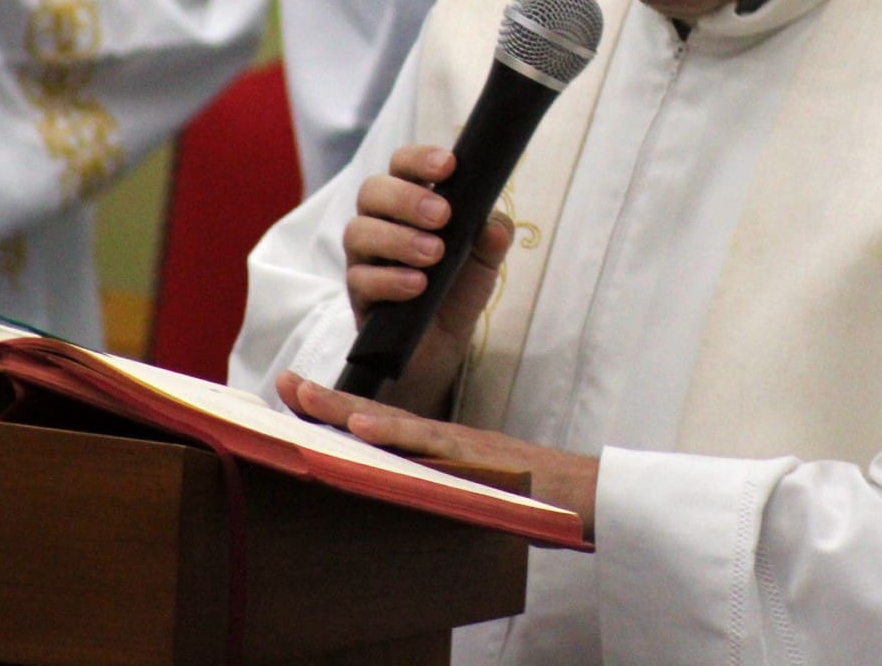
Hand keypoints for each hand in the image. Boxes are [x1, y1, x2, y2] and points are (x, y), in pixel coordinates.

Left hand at [281, 371, 598, 541]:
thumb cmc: (546, 498)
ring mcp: (462, 449)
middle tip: (284, 383)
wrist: (597, 496)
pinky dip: (394, 436)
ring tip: (305, 397)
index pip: (385, 426)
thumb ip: (453, 484)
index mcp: (446, 448)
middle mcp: (448, 442)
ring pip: (395, 426)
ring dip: (346, 410)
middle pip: (379, 417)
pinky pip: (428, 448)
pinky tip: (361, 430)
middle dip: (328, 402)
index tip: (299, 394)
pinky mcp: (478, 462)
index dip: (341, 411)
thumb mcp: (487, 489)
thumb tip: (418, 490)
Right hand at [342, 143, 515, 415]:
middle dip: (406, 198)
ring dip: (398, 239)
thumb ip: (492, 237)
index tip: (448, 166)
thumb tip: (494, 226)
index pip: (402, 164)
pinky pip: (360, 279)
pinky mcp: (358, 294)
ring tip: (434, 254)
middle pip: (372, 190)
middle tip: (442, 216)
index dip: (419, 159)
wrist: (444, 341)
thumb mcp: (485, 259)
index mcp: (410, 200)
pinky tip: (417, 285)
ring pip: (358, 231)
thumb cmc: (458, 284)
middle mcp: (380, 221)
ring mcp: (364, 257)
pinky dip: (390, 279)